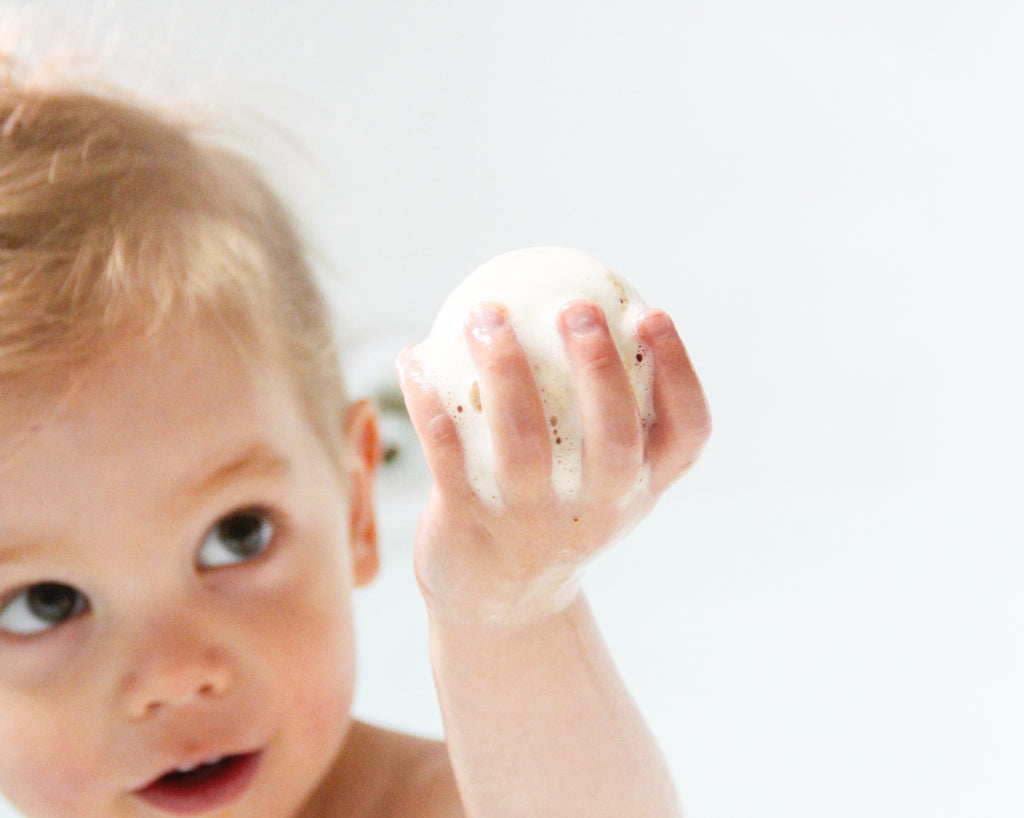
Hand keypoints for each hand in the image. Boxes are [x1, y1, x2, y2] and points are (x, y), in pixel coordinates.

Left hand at [397, 299, 709, 629]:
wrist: (501, 604)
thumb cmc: (557, 514)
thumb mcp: (601, 479)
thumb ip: (608, 414)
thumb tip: (584, 303)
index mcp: (640, 488)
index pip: (687, 434)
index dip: (679, 373)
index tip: (652, 313)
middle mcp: (599, 510)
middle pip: (614, 438)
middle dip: (600, 368)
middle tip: (576, 306)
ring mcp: (534, 524)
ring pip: (524, 446)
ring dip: (506, 373)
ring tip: (486, 315)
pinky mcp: (472, 529)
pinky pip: (448, 458)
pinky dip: (429, 405)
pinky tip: (414, 359)